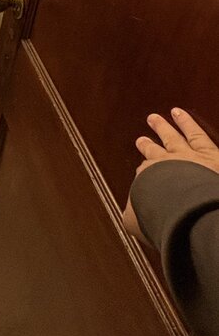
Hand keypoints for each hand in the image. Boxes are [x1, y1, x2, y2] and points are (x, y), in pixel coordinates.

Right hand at [122, 109, 218, 240]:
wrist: (190, 210)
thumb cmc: (166, 219)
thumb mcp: (139, 222)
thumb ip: (134, 218)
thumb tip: (130, 219)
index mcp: (149, 181)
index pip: (144, 174)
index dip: (143, 173)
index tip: (141, 172)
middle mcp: (165, 165)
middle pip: (154, 152)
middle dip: (147, 146)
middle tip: (141, 139)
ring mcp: (186, 157)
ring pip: (172, 137)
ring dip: (162, 127)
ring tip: (155, 117)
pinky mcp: (207, 153)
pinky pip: (195, 133)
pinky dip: (186, 122)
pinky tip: (180, 113)